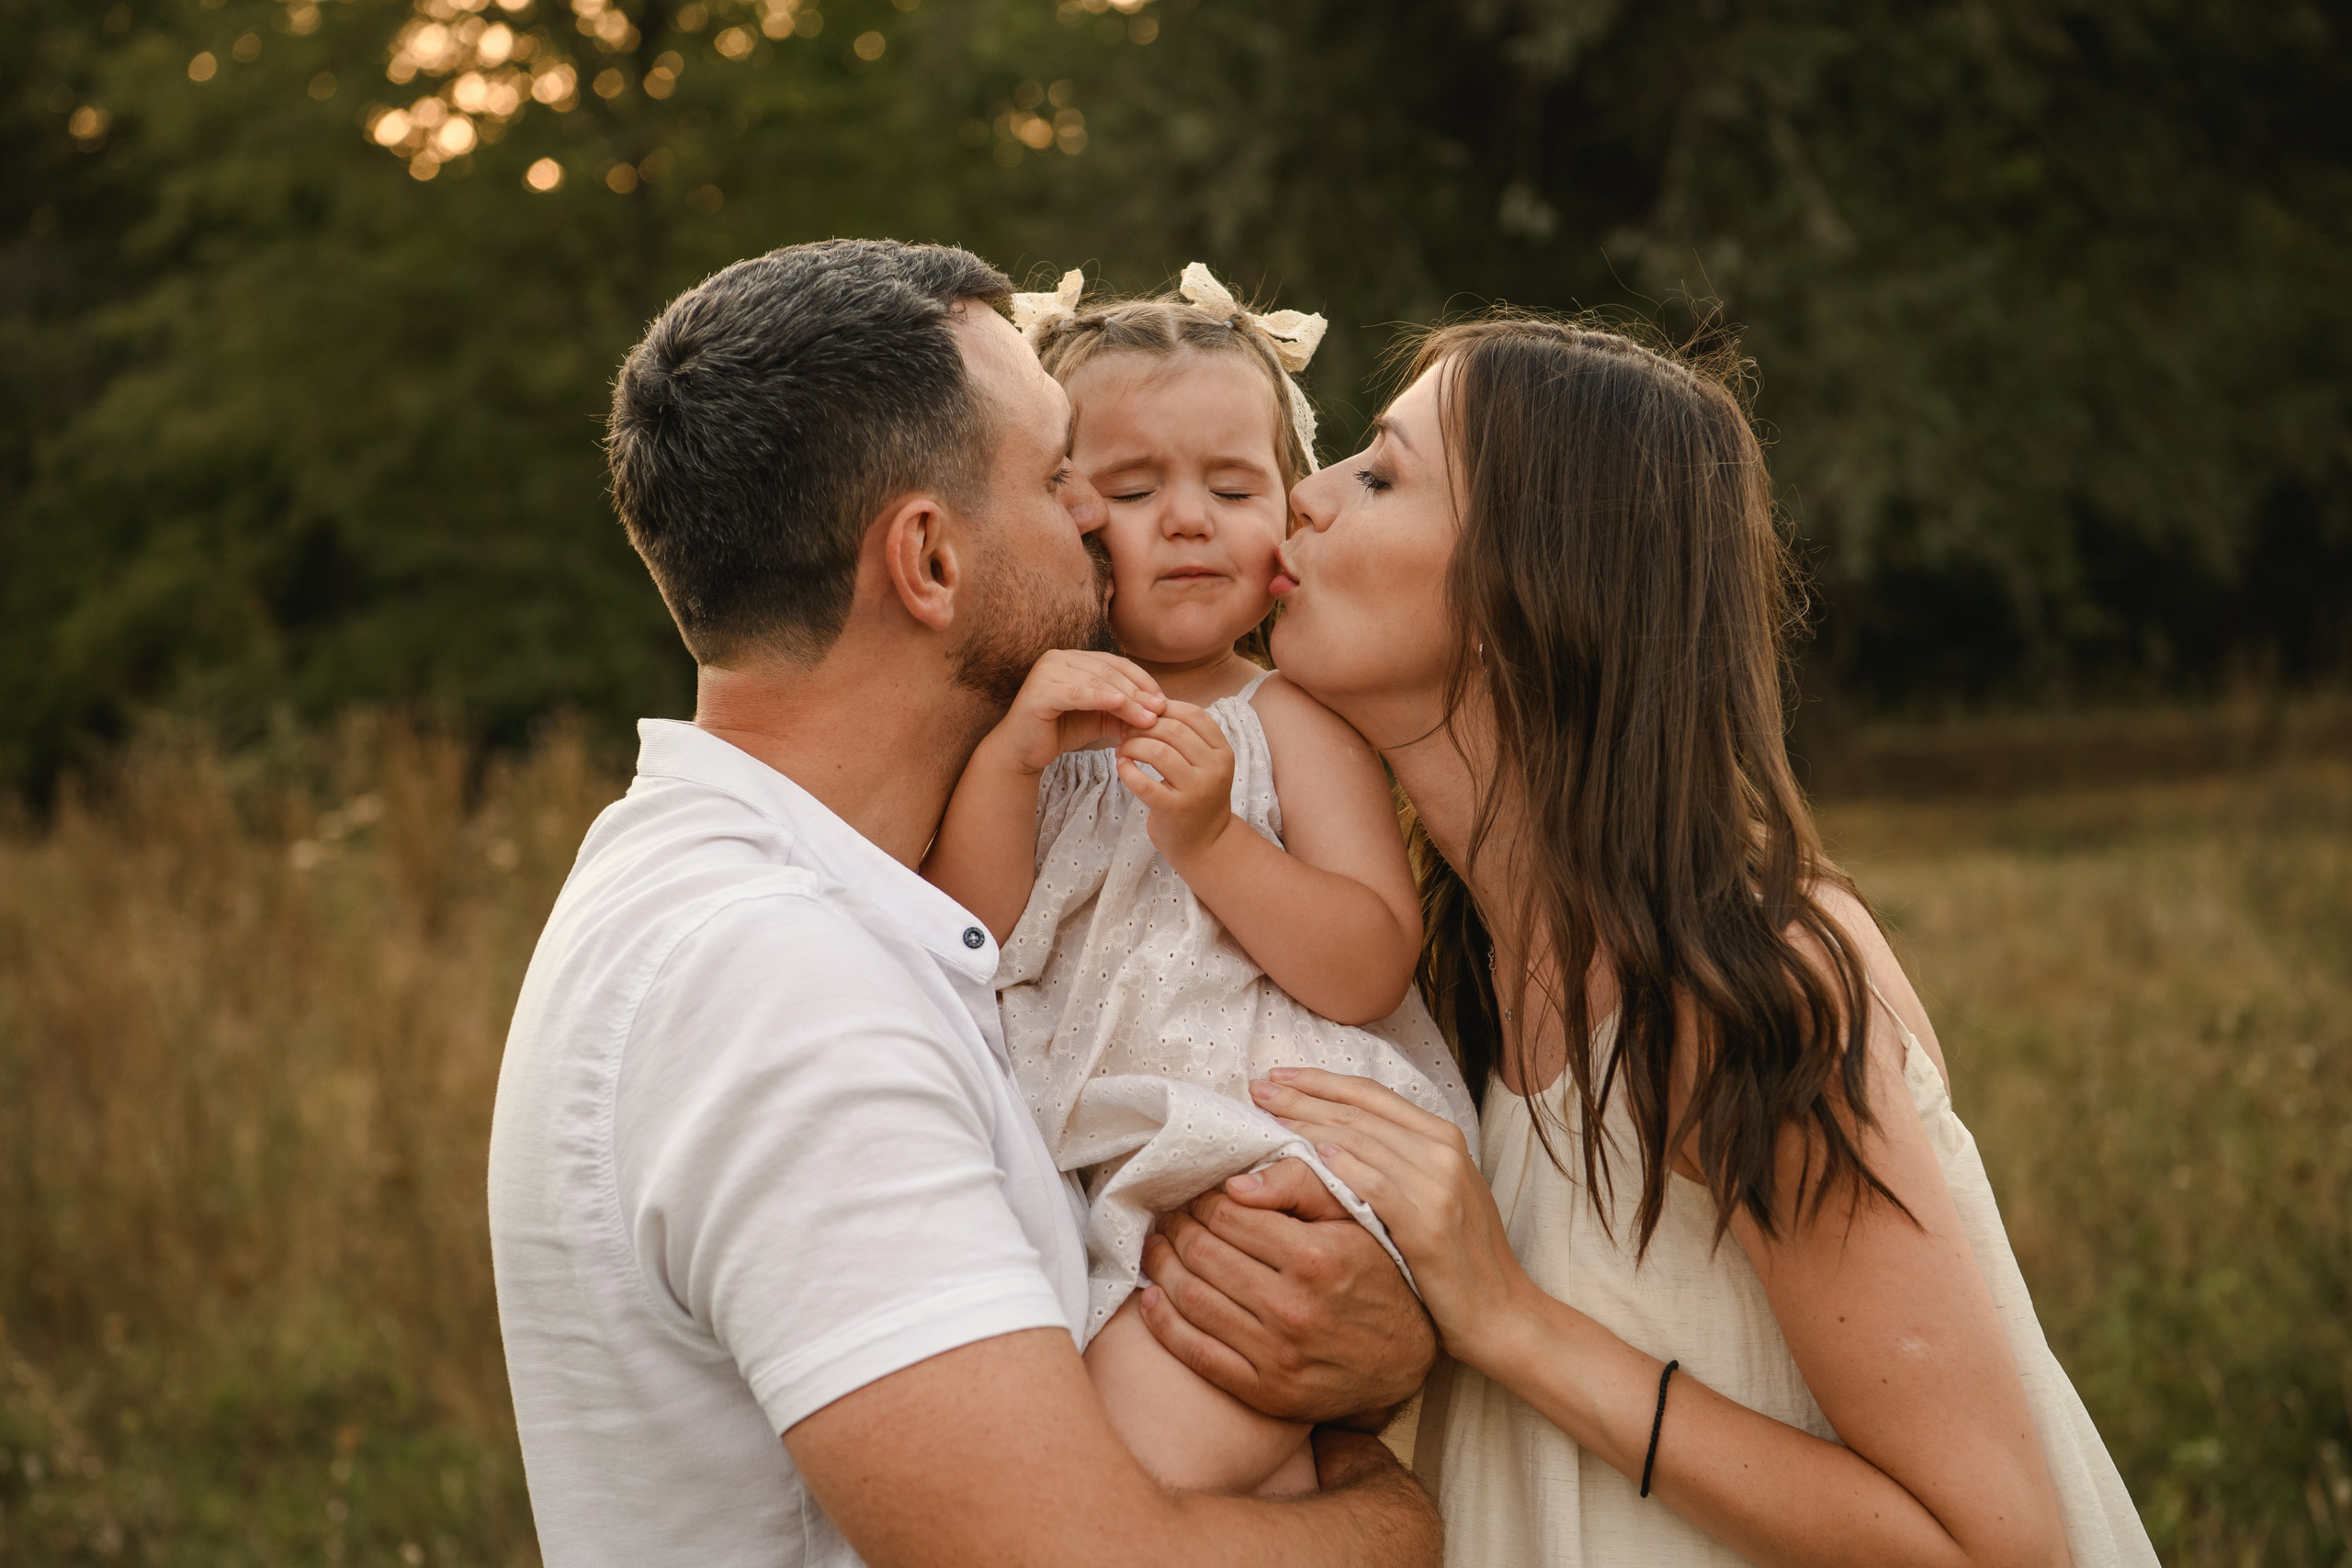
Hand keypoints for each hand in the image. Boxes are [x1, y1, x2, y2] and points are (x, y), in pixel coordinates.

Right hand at [984, 650, 1165, 775]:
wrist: (1023, 752)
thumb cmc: (1060, 731)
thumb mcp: (1099, 717)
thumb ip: (1123, 709)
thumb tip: (1159, 709)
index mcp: (1073, 659)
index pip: (1116, 663)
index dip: (1142, 680)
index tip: (1163, 700)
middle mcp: (1058, 658)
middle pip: (1109, 671)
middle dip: (1138, 692)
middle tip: (1160, 710)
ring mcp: (1046, 671)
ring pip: (1097, 682)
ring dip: (1126, 699)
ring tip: (1147, 717)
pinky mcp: (1039, 691)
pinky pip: (1076, 692)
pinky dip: (1099, 697)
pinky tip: (1118, 704)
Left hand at [1115, 701, 1236, 865]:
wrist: (1206, 844)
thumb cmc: (1198, 796)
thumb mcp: (1204, 763)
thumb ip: (1186, 737)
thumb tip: (1151, 703)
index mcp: (1223, 752)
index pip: (1193, 715)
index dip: (1164, 708)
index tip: (1144, 714)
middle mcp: (1214, 769)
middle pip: (1173, 730)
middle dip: (1143, 726)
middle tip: (1125, 731)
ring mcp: (1196, 790)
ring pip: (1158, 751)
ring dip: (1133, 745)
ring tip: (1123, 748)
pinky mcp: (1175, 810)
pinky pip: (1143, 782)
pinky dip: (1127, 770)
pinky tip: (1122, 765)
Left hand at [1137, 1158, 1436, 1423]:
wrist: (1406, 1360)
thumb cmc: (1378, 1277)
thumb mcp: (1355, 1220)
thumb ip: (1300, 1186)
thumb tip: (1235, 1182)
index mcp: (1316, 1258)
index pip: (1229, 1216)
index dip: (1202, 1200)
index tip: (1194, 1194)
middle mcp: (1294, 1308)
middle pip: (1204, 1255)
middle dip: (1177, 1228)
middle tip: (1169, 1217)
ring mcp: (1277, 1356)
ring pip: (1192, 1300)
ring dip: (1162, 1268)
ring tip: (1156, 1248)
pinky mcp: (1266, 1392)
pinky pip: (1198, 1354)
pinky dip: (1164, 1325)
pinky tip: (1151, 1300)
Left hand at [1249, 1069, 1530, 1373]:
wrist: (1500, 1312)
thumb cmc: (1459, 1257)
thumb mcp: (1432, 1195)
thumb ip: (1394, 1161)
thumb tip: (1330, 1140)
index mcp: (1442, 1138)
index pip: (1371, 1095)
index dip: (1320, 1081)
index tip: (1277, 1074)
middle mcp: (1442, 1152)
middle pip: (1358, 1111)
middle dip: (1303, 1096)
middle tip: (1256, 1087)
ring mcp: (1438, 1185)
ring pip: (1360, 1140)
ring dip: (1308, 1125)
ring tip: (1265, 1119)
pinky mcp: (1429, 1224)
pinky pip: (1376, 1185)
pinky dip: (1342, 1167)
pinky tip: (1309, 1157)